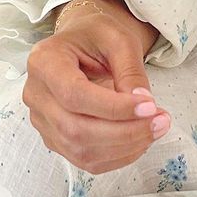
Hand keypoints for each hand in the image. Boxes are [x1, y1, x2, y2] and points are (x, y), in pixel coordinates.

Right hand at [23, 0, 169, 174]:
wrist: (82, 44)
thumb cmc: (97, 37)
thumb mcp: (119, 40)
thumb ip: (130, 72)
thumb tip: (143, 107)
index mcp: (44, 62)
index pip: (74, 95)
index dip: (114, 108)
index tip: (150, 106)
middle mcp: (36, 94)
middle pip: (75, 129)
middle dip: (124, 132)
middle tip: (161, 121)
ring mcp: (42, 120)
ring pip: (80, 150)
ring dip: (125, 147)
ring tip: (156, 129)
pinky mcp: (55, 138)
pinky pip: (85, 160)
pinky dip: (118, 156)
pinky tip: (140, 140)